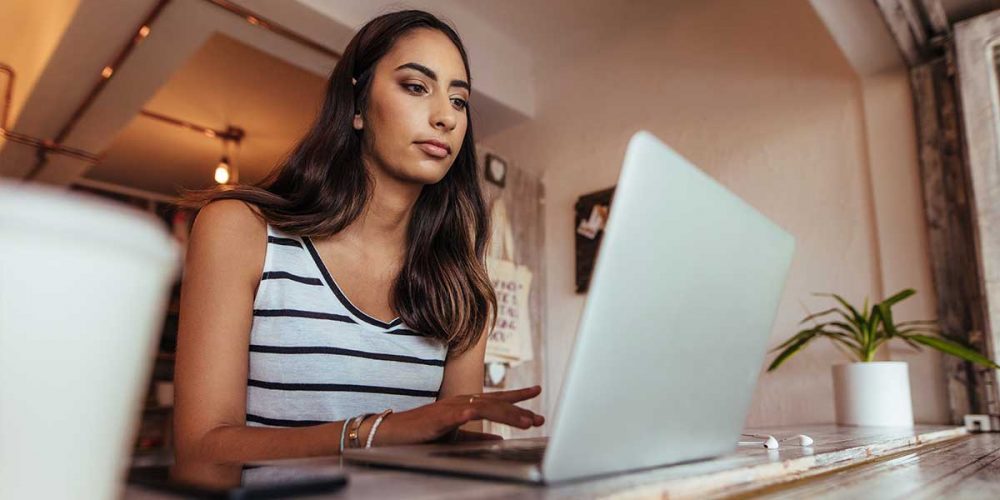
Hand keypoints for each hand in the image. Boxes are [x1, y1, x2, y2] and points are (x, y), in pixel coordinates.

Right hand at [377, 385, 544, 444]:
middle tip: (539, 418)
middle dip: (520, 410)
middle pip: (496, 403)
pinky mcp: (437, 418)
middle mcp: (462, 401)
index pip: (498, 398)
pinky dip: (468, 413)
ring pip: (484, 407)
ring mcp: (450, 408)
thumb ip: (477, 436)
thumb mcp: (456, 435)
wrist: (395, 433)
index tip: (537, 391)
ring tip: (525, 421)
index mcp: (467, 404)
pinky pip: (456, 415)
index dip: (518, 396)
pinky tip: (479, 413)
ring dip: (506, 414)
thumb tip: (499, 438)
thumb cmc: (425, 433)